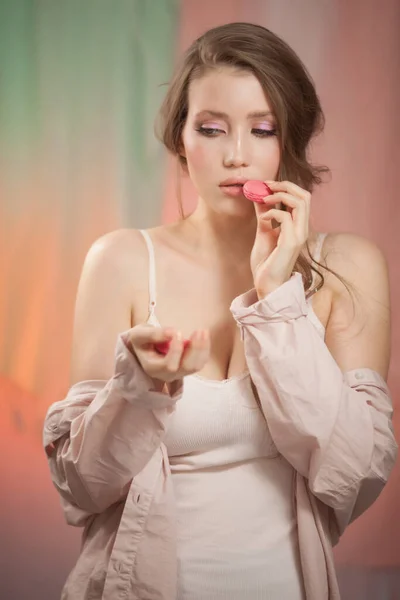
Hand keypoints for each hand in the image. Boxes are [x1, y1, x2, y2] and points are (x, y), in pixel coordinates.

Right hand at [129, 325, 209, 382]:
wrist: (144, 347)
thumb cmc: (141, 341)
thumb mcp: (139, 334)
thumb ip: (153, 334)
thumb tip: (173, 332)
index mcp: (153, 369)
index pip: (169, 365)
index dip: (176, 349)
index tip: (177, 332)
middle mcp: (167, 375)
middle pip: (186, 367)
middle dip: (195, 349)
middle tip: (199, 331)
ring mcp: (179, 373)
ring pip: (196, 366)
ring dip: (202, 349)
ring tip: (204, 331)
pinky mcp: (187, 368)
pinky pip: (200, 362)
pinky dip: (204, 350)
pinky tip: (204, 336)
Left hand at [250, 180, 310, 296]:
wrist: (266, 285)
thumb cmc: (266, 262)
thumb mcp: (263, 232)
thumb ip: (264, 213)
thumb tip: (258, 194)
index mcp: (298, 226)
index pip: (302, 197)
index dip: (285, 186)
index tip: (266, 185)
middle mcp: (302, 229)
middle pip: (305, 195)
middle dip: (285, 185)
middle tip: (266, 186)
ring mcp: (298, 236)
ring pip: (300, 202)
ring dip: (279, 195)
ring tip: (263, 200)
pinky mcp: (291, 243)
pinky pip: (286, 217)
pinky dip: (272, 212)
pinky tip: (262, 219)